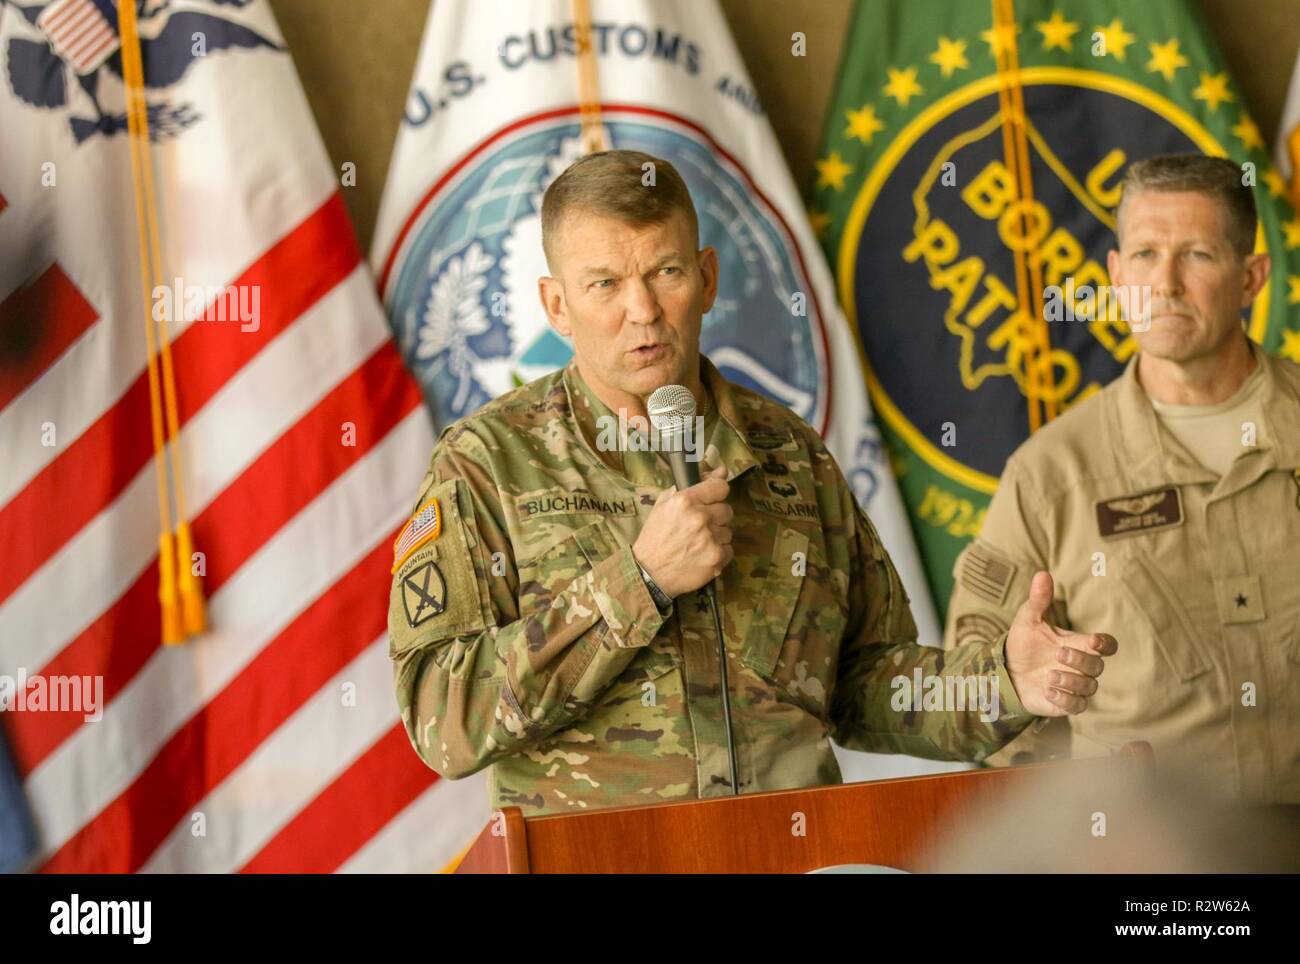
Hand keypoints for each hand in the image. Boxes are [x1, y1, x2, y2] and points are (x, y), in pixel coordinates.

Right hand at [632, 464, 732, 597]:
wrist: (648, 572)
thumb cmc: (655, 536)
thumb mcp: (665, 504)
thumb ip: (694, 484)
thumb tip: (722, 470)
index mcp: (686, 500)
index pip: (720, 487)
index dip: (716, 494)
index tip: (711, 501)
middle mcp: (700, 517)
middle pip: (726, 510)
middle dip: (715, 517)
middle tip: (698, 527)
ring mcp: (709, 539)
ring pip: (728, 531)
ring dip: (716, 536)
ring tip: (697, 543)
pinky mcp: (716, 558)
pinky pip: (729, 549)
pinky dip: (718, 553)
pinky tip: (702, 555)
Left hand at [1005, 571, 1117, 716]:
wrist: (1006, 672)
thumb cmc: (1023, 644)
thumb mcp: (1027, 620)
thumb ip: (1038, 600)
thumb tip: (1042, 574)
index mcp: (1078, 644)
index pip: (1105, 645)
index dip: (1105, 644)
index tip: (1094, 640)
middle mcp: (1081, 665)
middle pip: (1098, 666)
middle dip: (1081, 660)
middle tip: (1058, 654)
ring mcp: (1075, 686)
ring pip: (1090, 687)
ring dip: (1072, 682)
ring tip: (1049, 676)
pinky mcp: (1066, 703)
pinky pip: (1078, 706)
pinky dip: (1065, 699)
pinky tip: (1047, 691)